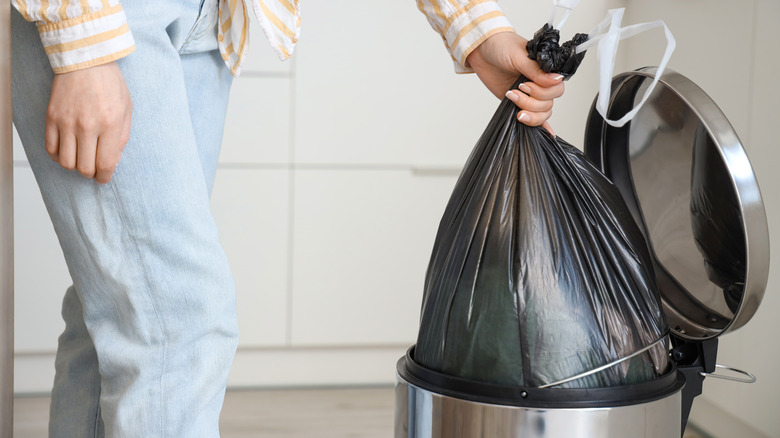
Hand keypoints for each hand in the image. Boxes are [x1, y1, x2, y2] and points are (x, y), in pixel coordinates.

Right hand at [46, 61, 131, 183]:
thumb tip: (112, 162)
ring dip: (74, 166)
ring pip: (66, 162)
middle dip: (91, 173)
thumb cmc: (110, 84)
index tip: (104, 178)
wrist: (85, 60)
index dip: (104, 177)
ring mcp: (66, 122)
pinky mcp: (51, 117)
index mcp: (110, 124)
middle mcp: (87, 126)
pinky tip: (67, 150)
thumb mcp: (126, 110)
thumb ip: (121, 138)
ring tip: (81, 158)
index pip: (105, 164)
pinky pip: (51, 148)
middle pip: (84, 167)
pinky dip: (58, 156)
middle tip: (94, 168)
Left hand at [466, 31, 564, 134]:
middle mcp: (541, 82)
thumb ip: (536, 70)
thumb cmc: (501, 46)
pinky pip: (536, 117)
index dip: (542, 91)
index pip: (557, 88)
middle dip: (531, 101)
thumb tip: (556, 79)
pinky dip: (541, 125)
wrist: (481, 50)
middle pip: (548, 103)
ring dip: (528, 111)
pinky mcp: (520, 102)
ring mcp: (531, 94)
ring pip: (542, 112)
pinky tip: (547, 133)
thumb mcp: (518, 55)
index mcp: (546, 69)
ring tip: (512, 99)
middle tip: (515, 91)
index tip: (525, 85)